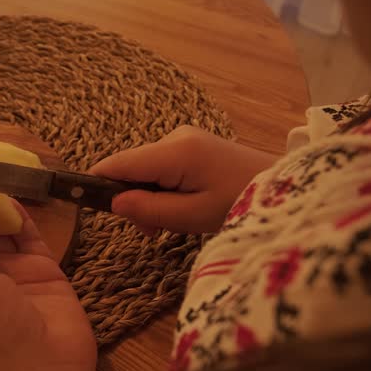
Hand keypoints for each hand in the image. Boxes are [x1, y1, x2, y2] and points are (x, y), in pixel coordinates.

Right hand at [89, 126, 277, 233]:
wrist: (286, 190)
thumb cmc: (242, 204)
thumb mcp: (192, 216)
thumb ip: (149, 210)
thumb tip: (113, 202)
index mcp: (175, 151)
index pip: (118, 163)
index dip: (97, 182)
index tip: (84, 205)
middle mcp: (175, 137)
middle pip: (131, 167)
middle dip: (133, 199)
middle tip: (154, 233)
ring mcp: (185, 138)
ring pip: (146, 169)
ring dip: (150, 198)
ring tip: (172, 224)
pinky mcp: (194, 145)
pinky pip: (163, 167)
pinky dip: (164, 189)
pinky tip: (182, 208)